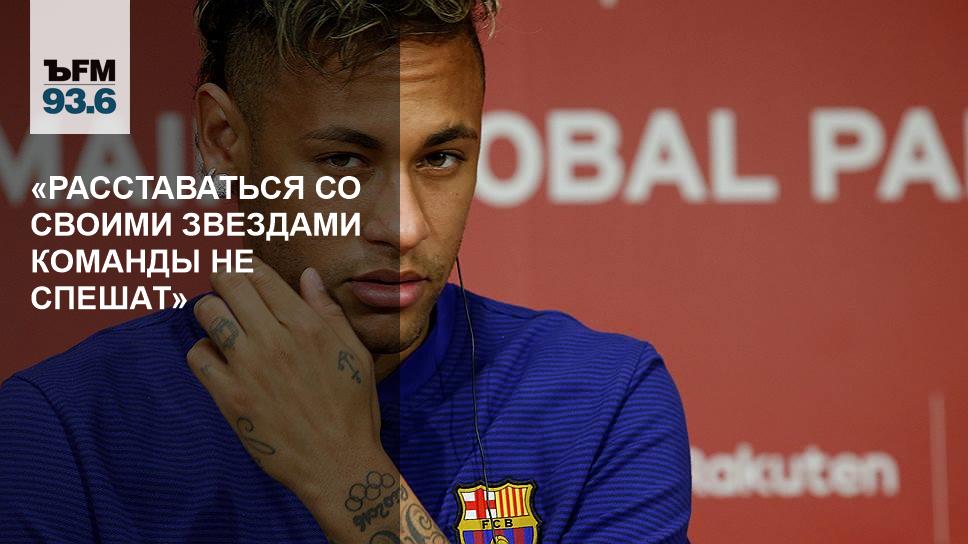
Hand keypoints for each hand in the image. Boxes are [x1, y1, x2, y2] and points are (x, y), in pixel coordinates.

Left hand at [186, 257, 446, 542]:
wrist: (337, 463)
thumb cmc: (353, 408)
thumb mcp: (355, 353)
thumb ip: (329, 311)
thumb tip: (306, 274)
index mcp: (308, 325)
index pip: (262, 275)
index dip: (247, 265)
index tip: (243, 269)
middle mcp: (275, 339)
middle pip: (230, 283)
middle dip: (225, 279)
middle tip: (228, 289)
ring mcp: (249, 368)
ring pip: (207, 313)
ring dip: (211, 310)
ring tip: (222, 321)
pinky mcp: (230, 397)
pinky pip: (197, 356)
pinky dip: (203, 351)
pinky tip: (219, 359)